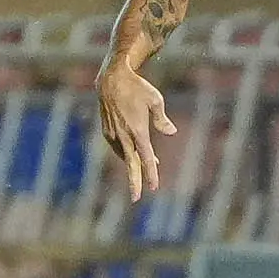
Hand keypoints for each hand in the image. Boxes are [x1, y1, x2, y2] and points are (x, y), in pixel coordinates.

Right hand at [96, 64, 174, 201]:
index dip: (150, 174)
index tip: (153, 187)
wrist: (111, 79)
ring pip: (125, 155)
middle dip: (134, 181)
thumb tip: (171, 132)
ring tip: (150, 168)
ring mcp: (113, 134)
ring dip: (135, 164)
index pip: (145, 158)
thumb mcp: (155, 100)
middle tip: (136, 198)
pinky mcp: (107, 130)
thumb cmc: (137, 88)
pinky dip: (127, 153)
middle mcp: (123, 135)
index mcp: (137, 131)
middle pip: (131, 164)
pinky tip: (134, 154)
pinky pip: (118, 147)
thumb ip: (162, 119)